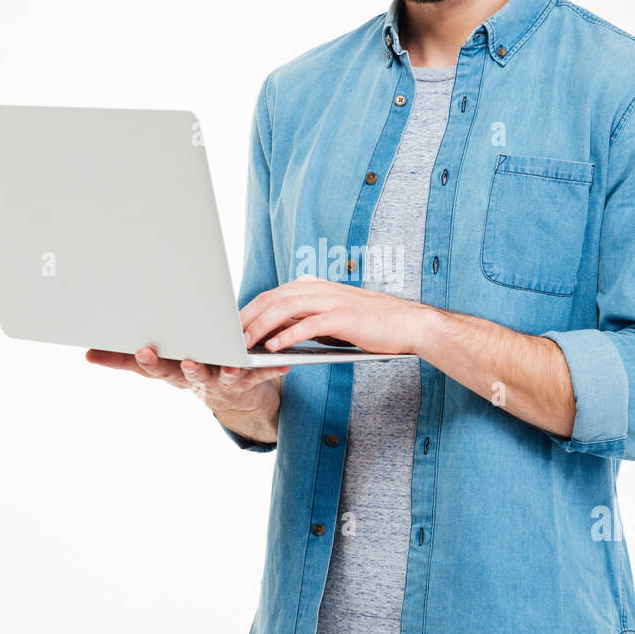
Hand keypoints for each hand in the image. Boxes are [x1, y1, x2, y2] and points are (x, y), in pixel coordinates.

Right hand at [85, 345, 288, 414]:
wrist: (230, 396)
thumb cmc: (187, 369)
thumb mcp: (156, 366)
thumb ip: (122, 360)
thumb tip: (87, 355)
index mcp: (173, 371)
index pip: (155, 368)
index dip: (149, 362)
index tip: (143, 350)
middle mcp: (197, 378)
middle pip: (191, 374)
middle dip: (189, 368)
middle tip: (189, 361)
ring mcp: (223, 381)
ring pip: (226, 375)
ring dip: (230, 370)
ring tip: (234, 363)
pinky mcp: (249, 380)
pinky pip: (261, 373)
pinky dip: (271, 368)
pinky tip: (282, 363)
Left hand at [240, 276, 424, 355]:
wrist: (407, 324)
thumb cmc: (370, 325)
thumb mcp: (331, 319)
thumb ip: (304, 320)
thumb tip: (274, 335)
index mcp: (314, 286)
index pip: (272, 295)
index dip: (248, 310)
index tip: (229, 328)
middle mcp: (319, 288)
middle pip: (272, 298)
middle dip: (246, 317)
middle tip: (226, 337)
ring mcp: (331, 300)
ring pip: (285, 308)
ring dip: (261, 326)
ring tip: (243, 343)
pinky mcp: (343, 316)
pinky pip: (308, 324)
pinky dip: (287, 335)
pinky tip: (273, 347)